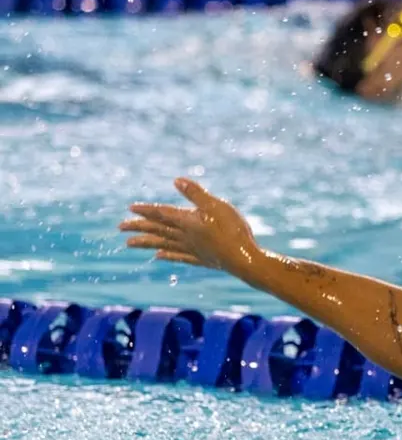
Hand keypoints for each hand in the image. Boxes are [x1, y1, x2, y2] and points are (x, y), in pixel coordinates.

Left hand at [120, 178, 260, 274]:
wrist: (244, 259)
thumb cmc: (232, 230)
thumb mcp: (216, 206)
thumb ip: (196, 194)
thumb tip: (176, 180)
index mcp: (187, 221)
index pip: (162, 214)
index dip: (146, 210)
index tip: (130, 208)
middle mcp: (185, 236)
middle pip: (158, 230)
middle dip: (139, 227)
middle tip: (120, 227)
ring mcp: (192, 249)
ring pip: (163, 244)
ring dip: (146, 243)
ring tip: (129, 243)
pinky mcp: (201, 259)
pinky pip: (178, 257)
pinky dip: (167, 255)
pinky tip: (158, 256)